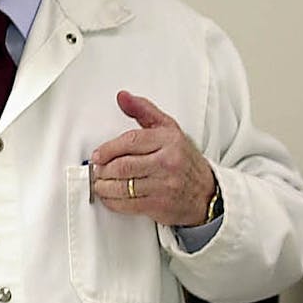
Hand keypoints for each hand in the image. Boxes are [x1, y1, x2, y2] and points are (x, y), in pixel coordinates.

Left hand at [89, 90, 217, 226]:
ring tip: (99, 183)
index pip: (130, 141)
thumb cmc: (183, 158)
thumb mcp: (168, 128)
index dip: (108, 149)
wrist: (206, 191)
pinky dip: (112, 201)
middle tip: (96, 169)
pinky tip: (109, 196)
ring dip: (103, 186)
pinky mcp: (159, 206)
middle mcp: (168, 162)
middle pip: (123, 166)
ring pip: (123, 187)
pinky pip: (127, 205)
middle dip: (103, 169)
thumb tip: (122, 97)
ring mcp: (164, 185)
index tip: (97, 154)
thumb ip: (143, 110)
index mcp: (169, 140)